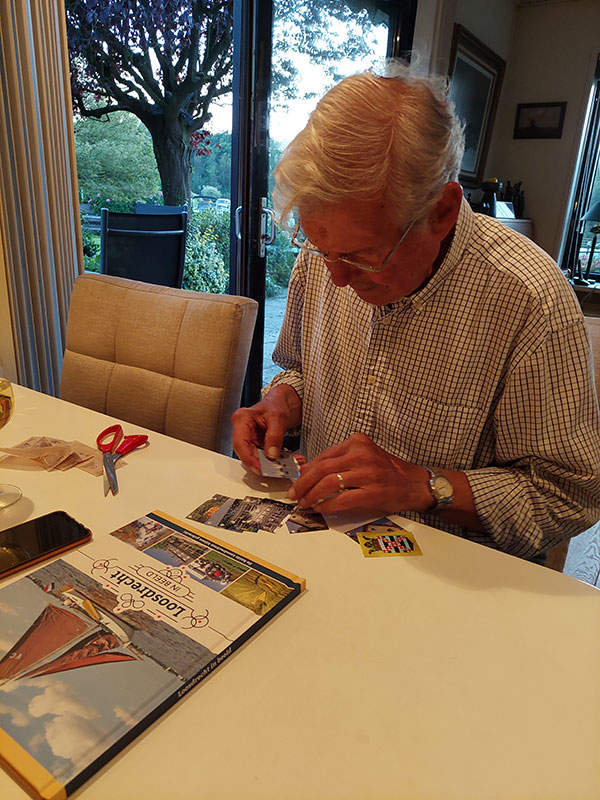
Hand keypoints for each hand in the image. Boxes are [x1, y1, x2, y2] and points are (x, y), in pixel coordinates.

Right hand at [231, 384, 301, 473]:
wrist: (282, 402)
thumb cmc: (276, 403)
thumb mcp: (278, 417)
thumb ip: (274, 436)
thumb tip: (271, 455)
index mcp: (241, 419)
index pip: (240, 444)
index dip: (249, 459)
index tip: (260, 468)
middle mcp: (242, 430)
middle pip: (246, 453)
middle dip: (261, 464)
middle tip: (274, 471)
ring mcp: (249, 438)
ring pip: (255, 457)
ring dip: (270, 464)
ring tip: (284, 466)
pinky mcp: (257, 444)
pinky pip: (263, 456)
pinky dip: (274, 460)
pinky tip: (286, 461)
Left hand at [287, 433, 432, 515]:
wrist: (415, 483)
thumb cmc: (388, 471)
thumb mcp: (362, 457)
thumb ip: (337, 461)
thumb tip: (307, 470)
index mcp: (357, 442)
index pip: (323, 456)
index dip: (306, 471)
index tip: (297, 481)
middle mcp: (361, 454)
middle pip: (321, 468)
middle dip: (303, 483)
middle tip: (294, 494)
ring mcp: (367, 473)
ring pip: (328, 483)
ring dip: (312, 495)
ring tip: (305, 502)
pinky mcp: (372, 492)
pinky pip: (342, 499)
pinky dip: (327, 505)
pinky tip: (320, 508)